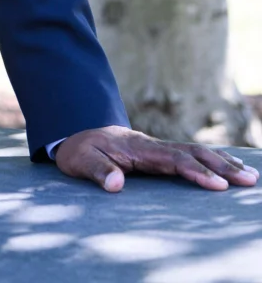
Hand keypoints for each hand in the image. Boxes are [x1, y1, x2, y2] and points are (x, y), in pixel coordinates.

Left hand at [55, 125, 259, 191]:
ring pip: (194, 152)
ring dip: (221, 162)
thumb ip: (97, 171)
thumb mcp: (81, 161)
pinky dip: (210, 160)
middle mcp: (151, 145)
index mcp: (137, 147)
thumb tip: (116, 184)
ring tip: (249, 174)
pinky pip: (188, 155)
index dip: (197, 171)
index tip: (218, 185)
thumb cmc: (79, 151)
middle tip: (249, 179)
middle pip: (191, 152)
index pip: (173, 159)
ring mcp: (156, 148)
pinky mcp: (157, 154)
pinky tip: (227, 166)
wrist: (75, 136)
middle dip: (221, 166)